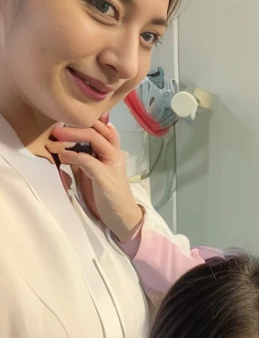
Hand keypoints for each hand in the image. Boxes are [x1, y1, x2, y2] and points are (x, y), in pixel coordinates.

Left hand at [46, 120, 143, 241]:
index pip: (103, 127)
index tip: (66, 121)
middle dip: (75, 125)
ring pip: (94, 138)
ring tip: (56, 137)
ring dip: (72, 136)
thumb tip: (66, 147)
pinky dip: (73, 156)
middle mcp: (115, 153)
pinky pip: (87, 160)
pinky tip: (62, 156)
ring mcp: (112, 164)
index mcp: (114, 151)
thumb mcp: (94, 172)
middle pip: (97, 129)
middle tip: (56, 127)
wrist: (123, 216)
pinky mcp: (105, 177)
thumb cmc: (108, 195)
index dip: (85, 122)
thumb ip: (85, 158)